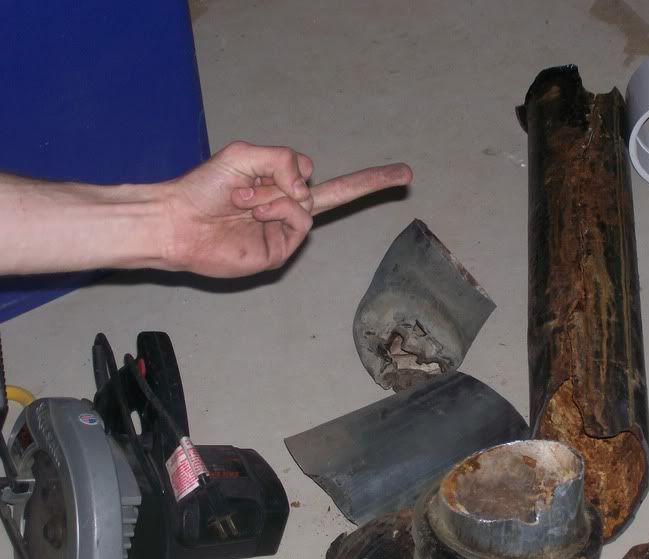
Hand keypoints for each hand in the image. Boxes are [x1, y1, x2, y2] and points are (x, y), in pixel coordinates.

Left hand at [162, 141, 412, 276]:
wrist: (179, 220)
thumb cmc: (206, 186)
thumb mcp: (246, 154)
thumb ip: (284, 159)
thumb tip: (307, 186)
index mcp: (284, 188)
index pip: (331, 183)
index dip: (370, 180)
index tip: (405, 174)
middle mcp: (290, 211)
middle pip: (332, 191)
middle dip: (333, 181)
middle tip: (335, 179)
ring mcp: (287, 233)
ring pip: (309, 204)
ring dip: (274, 195)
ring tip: (243, 200)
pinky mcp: (280, 252)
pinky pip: (298, 222)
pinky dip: (278, 210)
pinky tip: (252, 211)